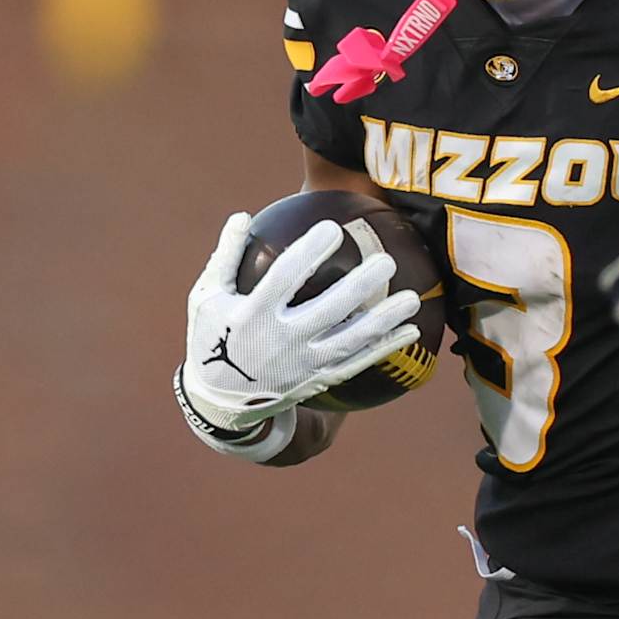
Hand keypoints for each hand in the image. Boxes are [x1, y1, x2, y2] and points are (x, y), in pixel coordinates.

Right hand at [179, 212, 421, 433]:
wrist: (219, 403)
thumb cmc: (212, 338)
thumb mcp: (206, 298)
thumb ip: (226, 257)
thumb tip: (241, 215)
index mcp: (252, 316)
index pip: (284, 279)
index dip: (308, 253)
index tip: (333, 228)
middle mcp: (280, 342)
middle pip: (328, 310)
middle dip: (360, 287)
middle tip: (387, 262)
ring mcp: (302, 365)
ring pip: (350, 341)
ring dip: (384, 321)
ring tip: (412, 299)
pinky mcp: (318, 381)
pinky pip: (357, 363)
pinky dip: (385, 348)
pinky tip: (412, 330)